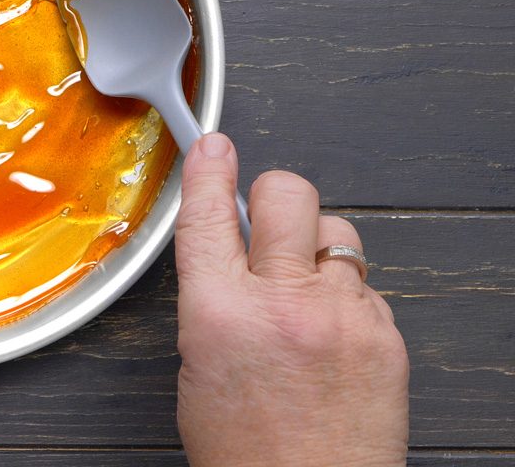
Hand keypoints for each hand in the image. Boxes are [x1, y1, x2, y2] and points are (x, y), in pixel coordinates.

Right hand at [175, 134, 408, 466]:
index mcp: (221, 312)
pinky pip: (363, 283)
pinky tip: (328, 329)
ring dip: (312, 247)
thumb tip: (229, 250)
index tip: (213, 146)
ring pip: (335, 231)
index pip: (210, 214)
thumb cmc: (247, 450)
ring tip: (301, 287)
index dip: (209, 169)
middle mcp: (285, 304)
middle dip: (271, 195)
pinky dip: (343, 294)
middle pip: (288, 195)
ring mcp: (343, 316)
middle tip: (264, 217)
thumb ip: (213, 297)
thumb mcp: (198, 364)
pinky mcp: (385, 334)